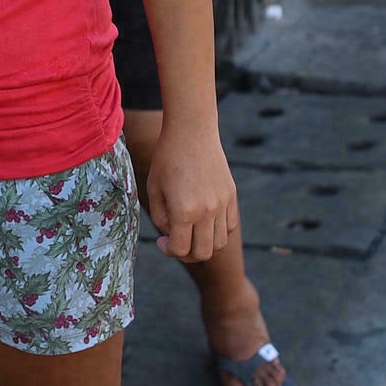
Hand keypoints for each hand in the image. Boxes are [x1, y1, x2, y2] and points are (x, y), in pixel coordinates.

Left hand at [145, 124, 237, 262]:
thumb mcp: (154, 189)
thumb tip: (172, 235)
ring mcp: (223, 204)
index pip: (180, 250)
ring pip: (220, 243)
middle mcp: (207, 211)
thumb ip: (161, 218)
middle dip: (187, 254)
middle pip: (203, 253)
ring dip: (204, 244)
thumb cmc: (167, 158)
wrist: (192, 131)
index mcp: (184, 211)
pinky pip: (230, 226)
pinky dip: (218, 231)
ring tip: (191, 231)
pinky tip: (204, 219)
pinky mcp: (232, 196)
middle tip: (176, 243)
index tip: (161, 242)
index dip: (168, 251)